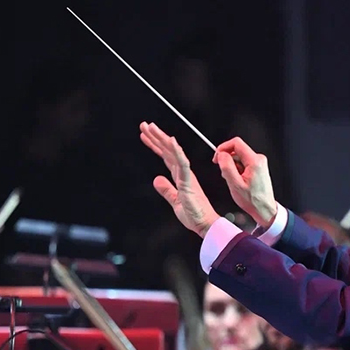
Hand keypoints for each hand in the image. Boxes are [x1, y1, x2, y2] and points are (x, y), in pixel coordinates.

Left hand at [139, 121, 219, 237]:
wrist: (205, 224)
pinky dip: (177, 151)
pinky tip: (171, 141)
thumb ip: (166, 189)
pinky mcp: (189, 181)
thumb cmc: (195, 214)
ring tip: (151, 127)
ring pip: (173, 152)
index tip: (145, 136)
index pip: (166, 156)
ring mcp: (186, 175)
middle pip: (168, 150)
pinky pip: (182, 163)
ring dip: (162, 139)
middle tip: (144, 125)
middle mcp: (183, 172)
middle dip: (156, 137)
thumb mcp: (175, 201)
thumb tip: (156, 179)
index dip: (155, 145)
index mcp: (181, 176)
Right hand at [213, 137, 276, 228]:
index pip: (236, 143)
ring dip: (232, 167)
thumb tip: (221, 155)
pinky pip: (243, 163)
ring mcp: (259, 163)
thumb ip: (227, 167)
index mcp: (255, 161)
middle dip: (227, 160)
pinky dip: (237, 170)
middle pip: (237, 150)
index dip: (223, 148)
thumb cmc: (253, 200)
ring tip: (234, 180)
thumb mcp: (235, 184)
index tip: (217, 156)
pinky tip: (238, 181)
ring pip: (239, 158)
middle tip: (224, 172)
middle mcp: (259, 160)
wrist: (264, 209)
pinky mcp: (258, 168)